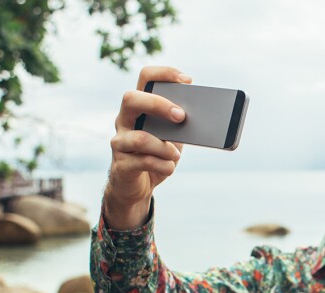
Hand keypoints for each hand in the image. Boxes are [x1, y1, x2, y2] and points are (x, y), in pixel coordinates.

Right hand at [103, 66, 191, 229]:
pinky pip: (143, 162)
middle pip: (131, 99)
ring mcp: (119, 142)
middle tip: (181, 116)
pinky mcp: (121, 165)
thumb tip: (204, 117)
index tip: (188, 80)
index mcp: (139, 107)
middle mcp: (124, 120)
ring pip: (139, 138)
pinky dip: (163, 166)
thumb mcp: (172, 137)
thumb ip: (180, 125)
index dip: (165, 73)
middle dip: (159, 105)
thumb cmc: (157, 155)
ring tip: (175, 154)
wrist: (137, 186)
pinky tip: (170, 167)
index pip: (146, 77)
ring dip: (164, 146)